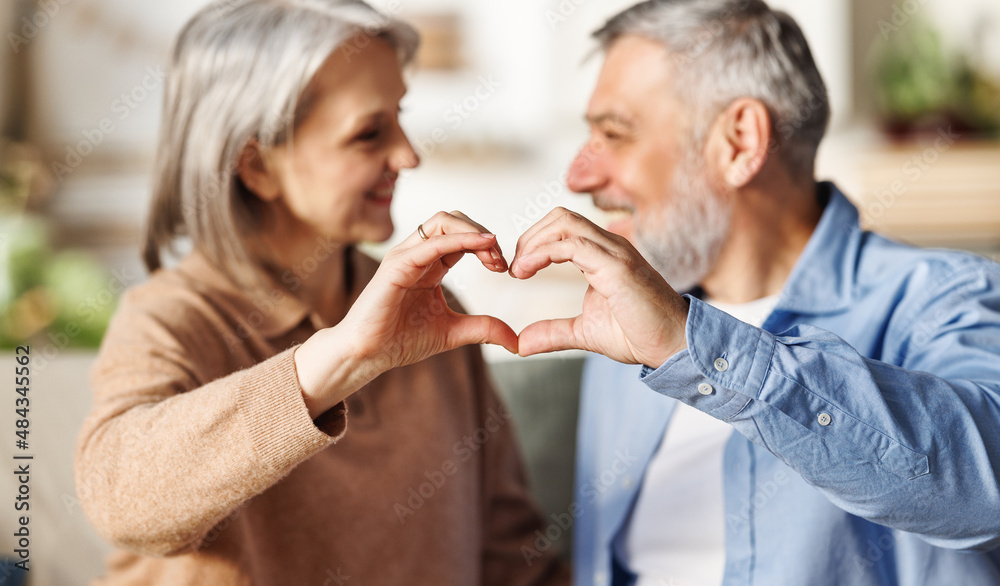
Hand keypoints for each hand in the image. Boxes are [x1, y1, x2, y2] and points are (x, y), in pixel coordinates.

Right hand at [296, 212, 515, 417]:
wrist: (367, 355)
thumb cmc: (400, 340)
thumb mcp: (453, 332)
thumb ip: (484, 328)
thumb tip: (516, 341)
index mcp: (430, 264)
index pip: (463, 236)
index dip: (487, 245)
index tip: (504, 268)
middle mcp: (418, 253)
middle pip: (454, 220)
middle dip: (483, 233)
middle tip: (501, 261)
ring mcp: (405, 255)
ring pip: (443, 220)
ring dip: (474, 231)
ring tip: (493, 254)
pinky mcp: (396, 265)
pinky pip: (431, 243)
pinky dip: (459, 239)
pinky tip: (481, 246)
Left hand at [509, 208, 688, 367]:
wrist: (673, 346)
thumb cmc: (639, 334)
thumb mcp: (584, 332)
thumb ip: (553, 333)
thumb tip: (521, 343)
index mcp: (603, 254)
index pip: (563, 227)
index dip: (534, 242)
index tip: (519, 270)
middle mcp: (610, 246)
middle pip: (560, 216)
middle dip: (530, 237)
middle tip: (516, 268)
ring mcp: (615, 253)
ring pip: (564, 222)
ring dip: (533, 242)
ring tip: (520, 270)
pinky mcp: (616, 267)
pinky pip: (572, 245)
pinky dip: (543, 253)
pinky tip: (528, 271)